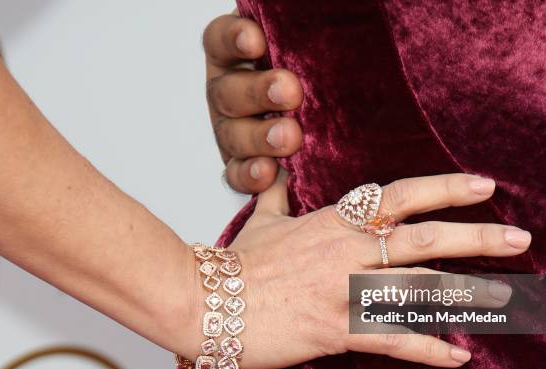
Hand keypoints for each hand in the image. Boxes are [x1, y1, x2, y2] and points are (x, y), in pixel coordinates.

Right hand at [189, 172, 531, 368]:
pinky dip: (430, 349)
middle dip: (477, 237)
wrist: (204, 302)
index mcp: (333, 222)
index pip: (399, 196)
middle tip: (519, 238)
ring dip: (466, 293)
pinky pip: (393, 340)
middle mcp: (346, 252)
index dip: (444, 189)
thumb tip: (278, 171)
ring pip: (418, 288)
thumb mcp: (260, 222)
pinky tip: (460, 355)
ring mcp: (343, 291)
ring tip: (504, 297)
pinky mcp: (335, 330)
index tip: (482, 186)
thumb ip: (277, 194)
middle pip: (424, 239)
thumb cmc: (234, 264)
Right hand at [203, 12, 302, 193]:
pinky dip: (251, 175)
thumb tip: (305, 11)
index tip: (256, 39)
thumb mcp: (308, 44)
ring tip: (290, 138)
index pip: (219, 40)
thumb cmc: (319, 71)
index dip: (232, 39)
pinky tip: (269, 172)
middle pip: (227, 92)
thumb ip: (300, 32)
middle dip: (257, 92)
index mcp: (234, 55)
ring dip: (259, 138)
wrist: (326, 109)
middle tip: (290, 93)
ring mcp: (233, 131)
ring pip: (232, 136)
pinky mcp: (243, 165)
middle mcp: (228, 92)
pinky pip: (237, 174)